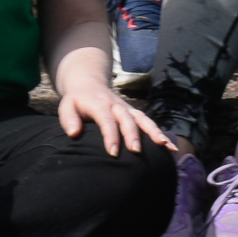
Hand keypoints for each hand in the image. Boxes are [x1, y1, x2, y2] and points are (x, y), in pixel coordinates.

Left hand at [55, 79, 171, 156]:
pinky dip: (161, 134)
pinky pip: (149, 123)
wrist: (89, 84)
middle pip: (127, 119)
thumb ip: (68, 119)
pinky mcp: (135, 114)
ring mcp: (128, 109)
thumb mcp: (66, 106)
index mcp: (99, 104)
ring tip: (165, 146)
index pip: (106, 120)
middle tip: (136, 151)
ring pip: (143, 119)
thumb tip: (74, 133)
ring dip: (154, 132)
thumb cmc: (77, 101)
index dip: (111, 136)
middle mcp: (117, 105)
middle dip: (133, 135)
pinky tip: (171, 148)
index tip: (113, 153)